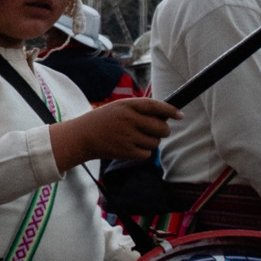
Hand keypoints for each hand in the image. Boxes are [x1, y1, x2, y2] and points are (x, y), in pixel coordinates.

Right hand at [50, 97, 180, 169]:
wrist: (81, 137)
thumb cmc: (103, 121)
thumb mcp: (119, 108)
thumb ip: (140, 110)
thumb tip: (167, 116)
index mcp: (126, 106)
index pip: (154, 106)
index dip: (169, 110)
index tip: (179, 115)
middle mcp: (127, 120)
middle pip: (160, 127)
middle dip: (163, 130)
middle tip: (156, 131)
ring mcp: (126, 136)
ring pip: (155, 142)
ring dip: (151, 142)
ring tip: (137, 139)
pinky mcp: (125, 151)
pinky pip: (146, 154)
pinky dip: (143, 152)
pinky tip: (132, 147)